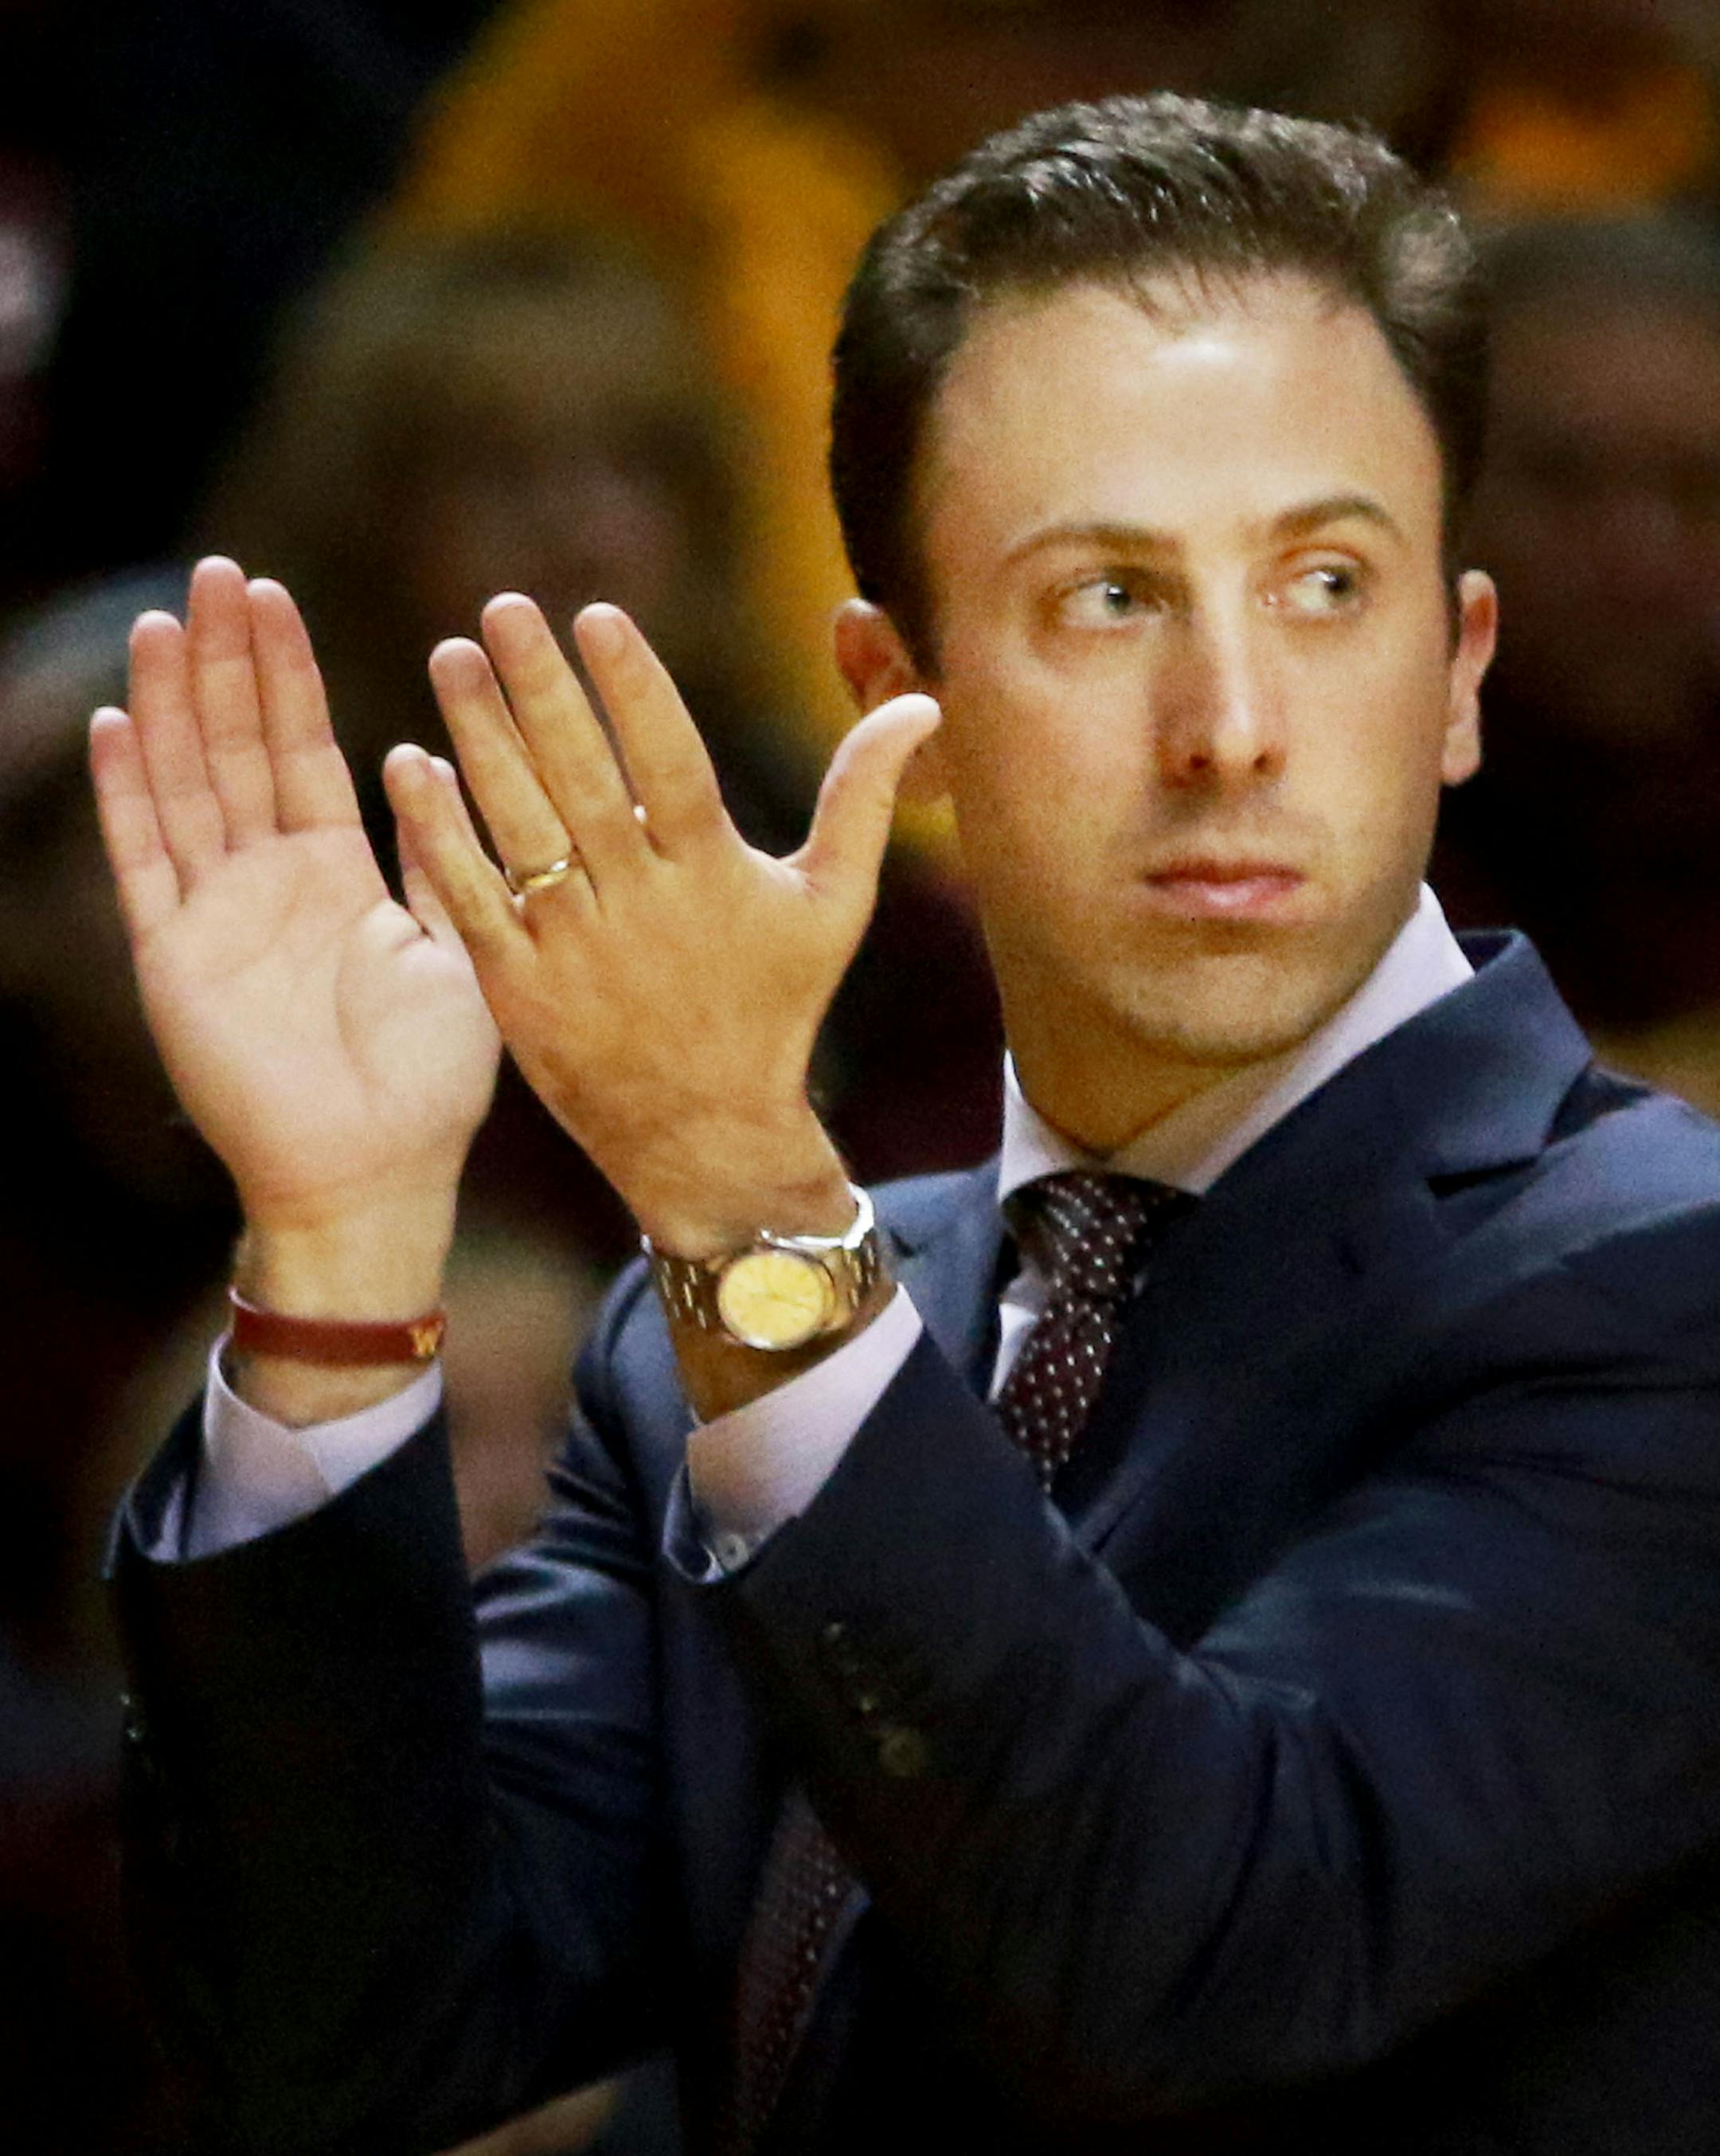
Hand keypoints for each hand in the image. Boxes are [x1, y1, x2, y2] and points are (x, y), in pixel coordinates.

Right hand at [89, 559, 500, 1290]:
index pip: (304, 751)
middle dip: (225, 662)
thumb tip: (423, 759)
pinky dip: (128, 796)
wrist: (377, 1173)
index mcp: (337, 876)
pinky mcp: (174, 958)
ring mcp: (215, 915)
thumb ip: (438, 860)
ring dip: (171, 704)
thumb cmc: (430, 1081)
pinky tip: (117, 724)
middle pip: (237, 748)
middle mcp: (269, 883)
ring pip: (186, 786)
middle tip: (216, 572)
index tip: (275, 596)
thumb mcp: (457, 950)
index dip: (287, 675)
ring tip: (163, 618)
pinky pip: (143, 863)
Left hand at [386, 594, 938, 1251]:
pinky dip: (441, 838)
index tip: (596, 615)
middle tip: (501, 610)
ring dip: (482, 741)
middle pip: (586, 780)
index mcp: (715, 876)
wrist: (708, 1136)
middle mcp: (643, 907)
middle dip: (542, 689)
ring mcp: (577, 950)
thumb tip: (920, 700)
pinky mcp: (521, 992)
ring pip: (523, 829)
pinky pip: (473, 902)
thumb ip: (862, 796)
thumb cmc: (773, 1007)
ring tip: (452, 661)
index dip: (634, 688)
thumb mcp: (834, 905)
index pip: (671, 763)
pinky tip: (412, 767)